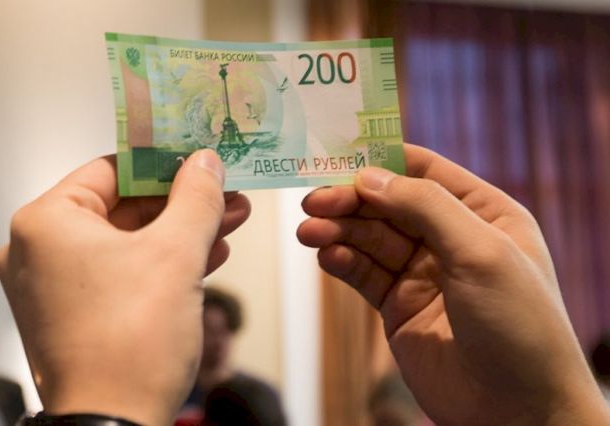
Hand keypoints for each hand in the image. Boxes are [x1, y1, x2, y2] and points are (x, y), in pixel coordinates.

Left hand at [0, 150, 250, 425]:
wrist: (115, 424)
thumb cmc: (133, 336)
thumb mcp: (176, 254)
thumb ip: (195, 198)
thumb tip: (206, 161)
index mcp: (48, 223)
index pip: (112, 169)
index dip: (165, 161)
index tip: (202, 158)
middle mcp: (43, 250)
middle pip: (127, 206)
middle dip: (185, 202)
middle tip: (228, 192)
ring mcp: (60, 284)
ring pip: (132, 241)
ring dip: (183, 231)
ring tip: (232, 220)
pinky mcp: (80, 311)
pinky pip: (126, 271)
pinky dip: (166, 262)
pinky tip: (210, 254)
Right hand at [298, 144, 609, 424]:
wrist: (516, 411)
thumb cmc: (518, 325)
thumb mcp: (481, 252)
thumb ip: (426, 207)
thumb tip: (370, 176)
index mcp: (483, 213)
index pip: (425, 172)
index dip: (383, 161)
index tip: (338, 155)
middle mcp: (449, 238)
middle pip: (388, 205)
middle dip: (351, 201)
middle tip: (313, 200)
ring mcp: (421, 273)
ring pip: (370, 239)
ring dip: (338, 231)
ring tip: (308, 231)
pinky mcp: (398, 306)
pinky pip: (364, 274)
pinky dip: (342, 262)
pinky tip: (326, 256)